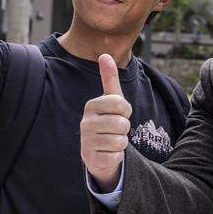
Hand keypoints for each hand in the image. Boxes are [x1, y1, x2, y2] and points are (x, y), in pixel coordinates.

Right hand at [80, 54, 131, 187]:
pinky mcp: (91, 159)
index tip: (119, 113)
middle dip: (125, 128)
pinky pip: (117, 155)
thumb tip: (105, 54)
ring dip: (122, 142)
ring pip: (120, 140)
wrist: (98, 151)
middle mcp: (85, 123)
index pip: (121, 104)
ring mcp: (86, 141)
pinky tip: (108, 152)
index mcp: (91, 106)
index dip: (126, 110)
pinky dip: (117, 155)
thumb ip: (109, 78)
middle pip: (122, 123)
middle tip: (116, 129)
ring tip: (112, 140)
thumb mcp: (111, 99)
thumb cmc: (108, 121)